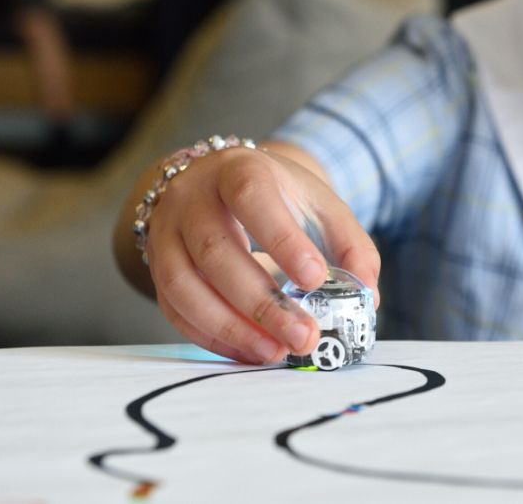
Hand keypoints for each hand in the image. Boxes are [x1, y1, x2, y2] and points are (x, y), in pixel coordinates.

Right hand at [141, 145, 379, 363]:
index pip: (252, 197)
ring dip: (231, 327)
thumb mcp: (318, 203)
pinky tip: (249, 350)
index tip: (315, 279)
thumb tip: (367, 294)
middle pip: (216, 251)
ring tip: (276, 352)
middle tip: (304, 336)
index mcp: (238, 169)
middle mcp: (192, 197)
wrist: (215, 180)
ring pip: (185, 286)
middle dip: (262, 302)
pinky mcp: (155, 266)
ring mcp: (166, 233)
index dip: (281, 240)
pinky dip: (211, 336)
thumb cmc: (275, 196)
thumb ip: (350, 244)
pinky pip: (175, 309)